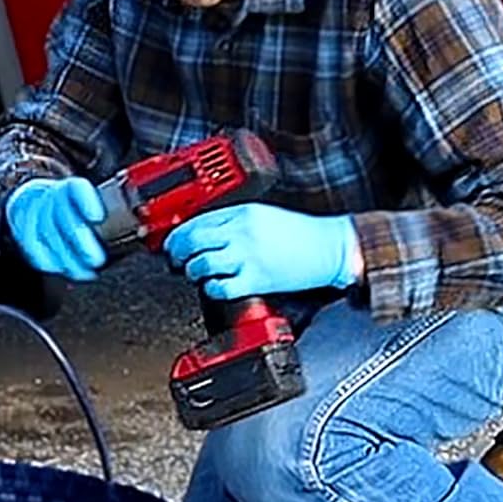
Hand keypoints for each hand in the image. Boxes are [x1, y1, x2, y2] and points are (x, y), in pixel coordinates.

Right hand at [5, 177, 106, 281]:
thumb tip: (144, 229)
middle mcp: (49, 199)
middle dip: (79, 240)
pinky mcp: (24, 233)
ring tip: (86, 272)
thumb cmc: (71, 207)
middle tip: (96, 259)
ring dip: (67, 258)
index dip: (85, 200)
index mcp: (69, 188)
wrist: (34, 201)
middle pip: (61, 217)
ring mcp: (34, 216)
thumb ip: (113, 212)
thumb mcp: (91, 202)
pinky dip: (49, 262)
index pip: (75, 189)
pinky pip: (33, 249)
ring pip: (47, 235)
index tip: (97, 216)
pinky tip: (64, 270)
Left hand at [164, 204, 362, 298]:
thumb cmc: (300, 234)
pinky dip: (212, 288)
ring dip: (193, 272)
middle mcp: (242, 232)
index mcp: (242, 213)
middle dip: (177, 253)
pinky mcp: (256, 280)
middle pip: (192, 241)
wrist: (329, 248)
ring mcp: (248, 256)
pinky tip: (216, 286)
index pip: (195, 221)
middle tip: (177, 260)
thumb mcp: (263, 215)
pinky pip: (220, 287)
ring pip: (202, 264)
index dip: (177, 235)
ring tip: (198, 274)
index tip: (173, 244)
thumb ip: (233, 221)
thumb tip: (202, 234)